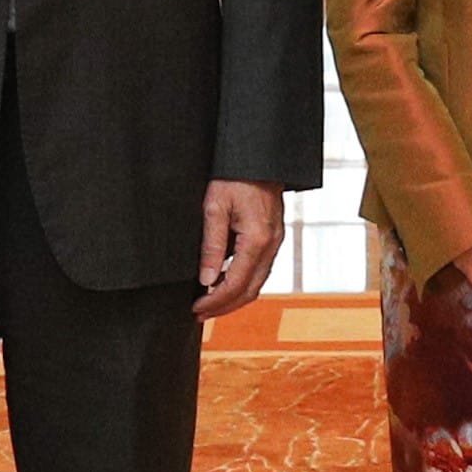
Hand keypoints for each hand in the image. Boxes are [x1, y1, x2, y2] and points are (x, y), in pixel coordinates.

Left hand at [196, 179, 284, 321]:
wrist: (260, 157)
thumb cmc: (235, 177)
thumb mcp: (215, 207)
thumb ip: (212, 245)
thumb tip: (207, 279)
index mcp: (256, 240)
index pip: (235, 284)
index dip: (215, 301)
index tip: (196, 307)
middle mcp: (271, 246)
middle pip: (250, 291)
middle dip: (224, 307)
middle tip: (200, 313)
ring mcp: (275, 243)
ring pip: (257, 283)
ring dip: (234, 297)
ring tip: (210, 302)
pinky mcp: (273, 238)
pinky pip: (260, 270)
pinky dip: (243, 282)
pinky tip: (224, 281)